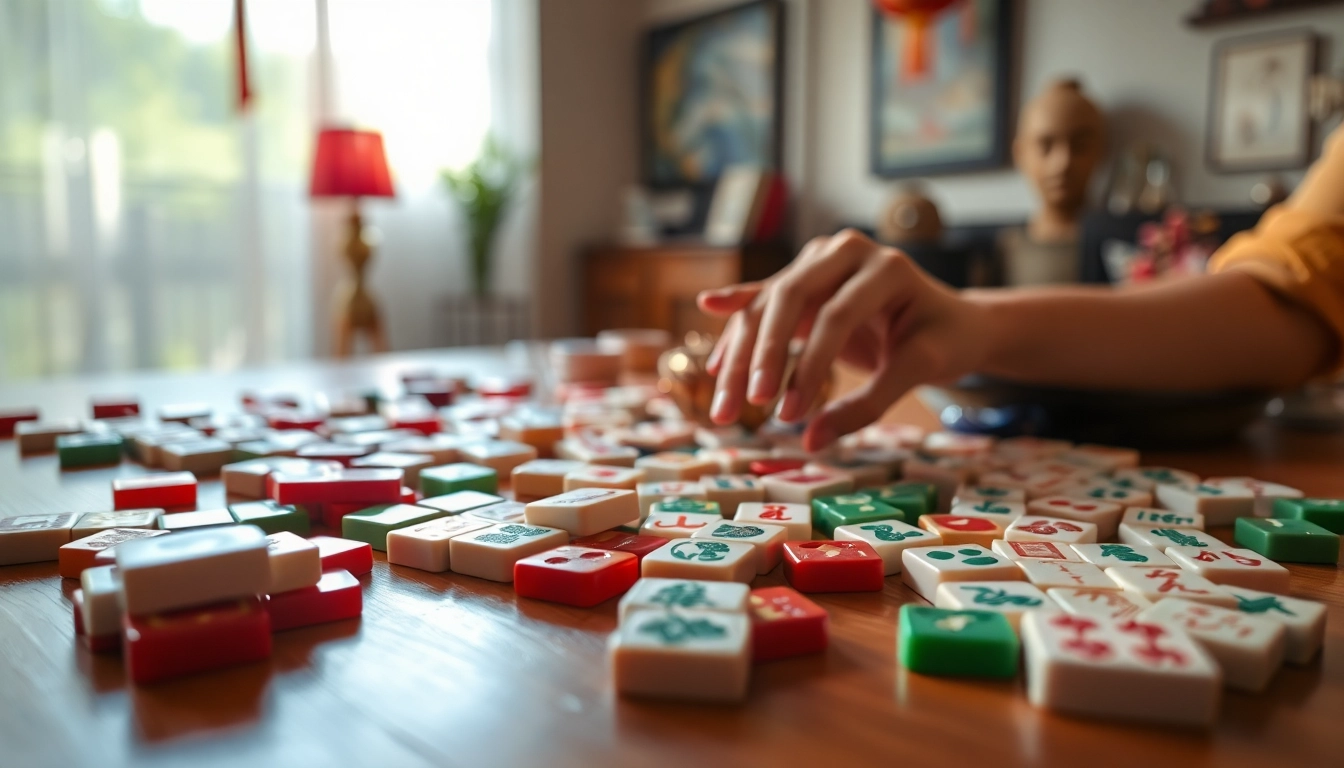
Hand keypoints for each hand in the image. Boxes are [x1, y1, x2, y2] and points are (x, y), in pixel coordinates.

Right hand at [697, 229, 990, 451]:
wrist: (948, 320)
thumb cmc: (941, 341)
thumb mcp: (918, 370)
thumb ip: (869, 404)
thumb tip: (812, 442)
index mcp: (885, 266)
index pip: (836, 314)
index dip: (809, 365)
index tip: (790, 413)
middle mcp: (845, 252)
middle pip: (789, 299)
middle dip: (763, 357)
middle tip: (747, 406)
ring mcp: (817, 261)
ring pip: (766, 306)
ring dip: (739, 357)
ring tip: (723, 408)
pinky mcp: (800, 281)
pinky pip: (761, 309)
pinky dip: (738, 339)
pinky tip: (713, 366)